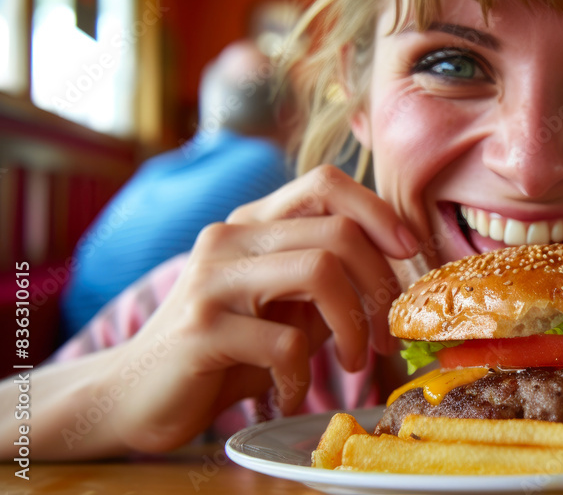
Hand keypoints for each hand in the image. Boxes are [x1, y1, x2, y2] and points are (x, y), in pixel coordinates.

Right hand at [104, 166, 418, 451]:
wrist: (136, 396)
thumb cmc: (227, 350)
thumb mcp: (286, 308)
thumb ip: (329, 283)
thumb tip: (399, 272)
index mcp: (253, 224)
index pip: (325, 183)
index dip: (379, 212)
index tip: (410, 254)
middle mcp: (231, 238)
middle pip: (338, 232)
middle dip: (381, 286)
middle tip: (386, 335)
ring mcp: (212, 279)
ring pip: (319, 272)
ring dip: (353, 327)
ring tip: (352, 363)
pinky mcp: (200, 328)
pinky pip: (284, 343)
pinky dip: (302, 377)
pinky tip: (289, 393)